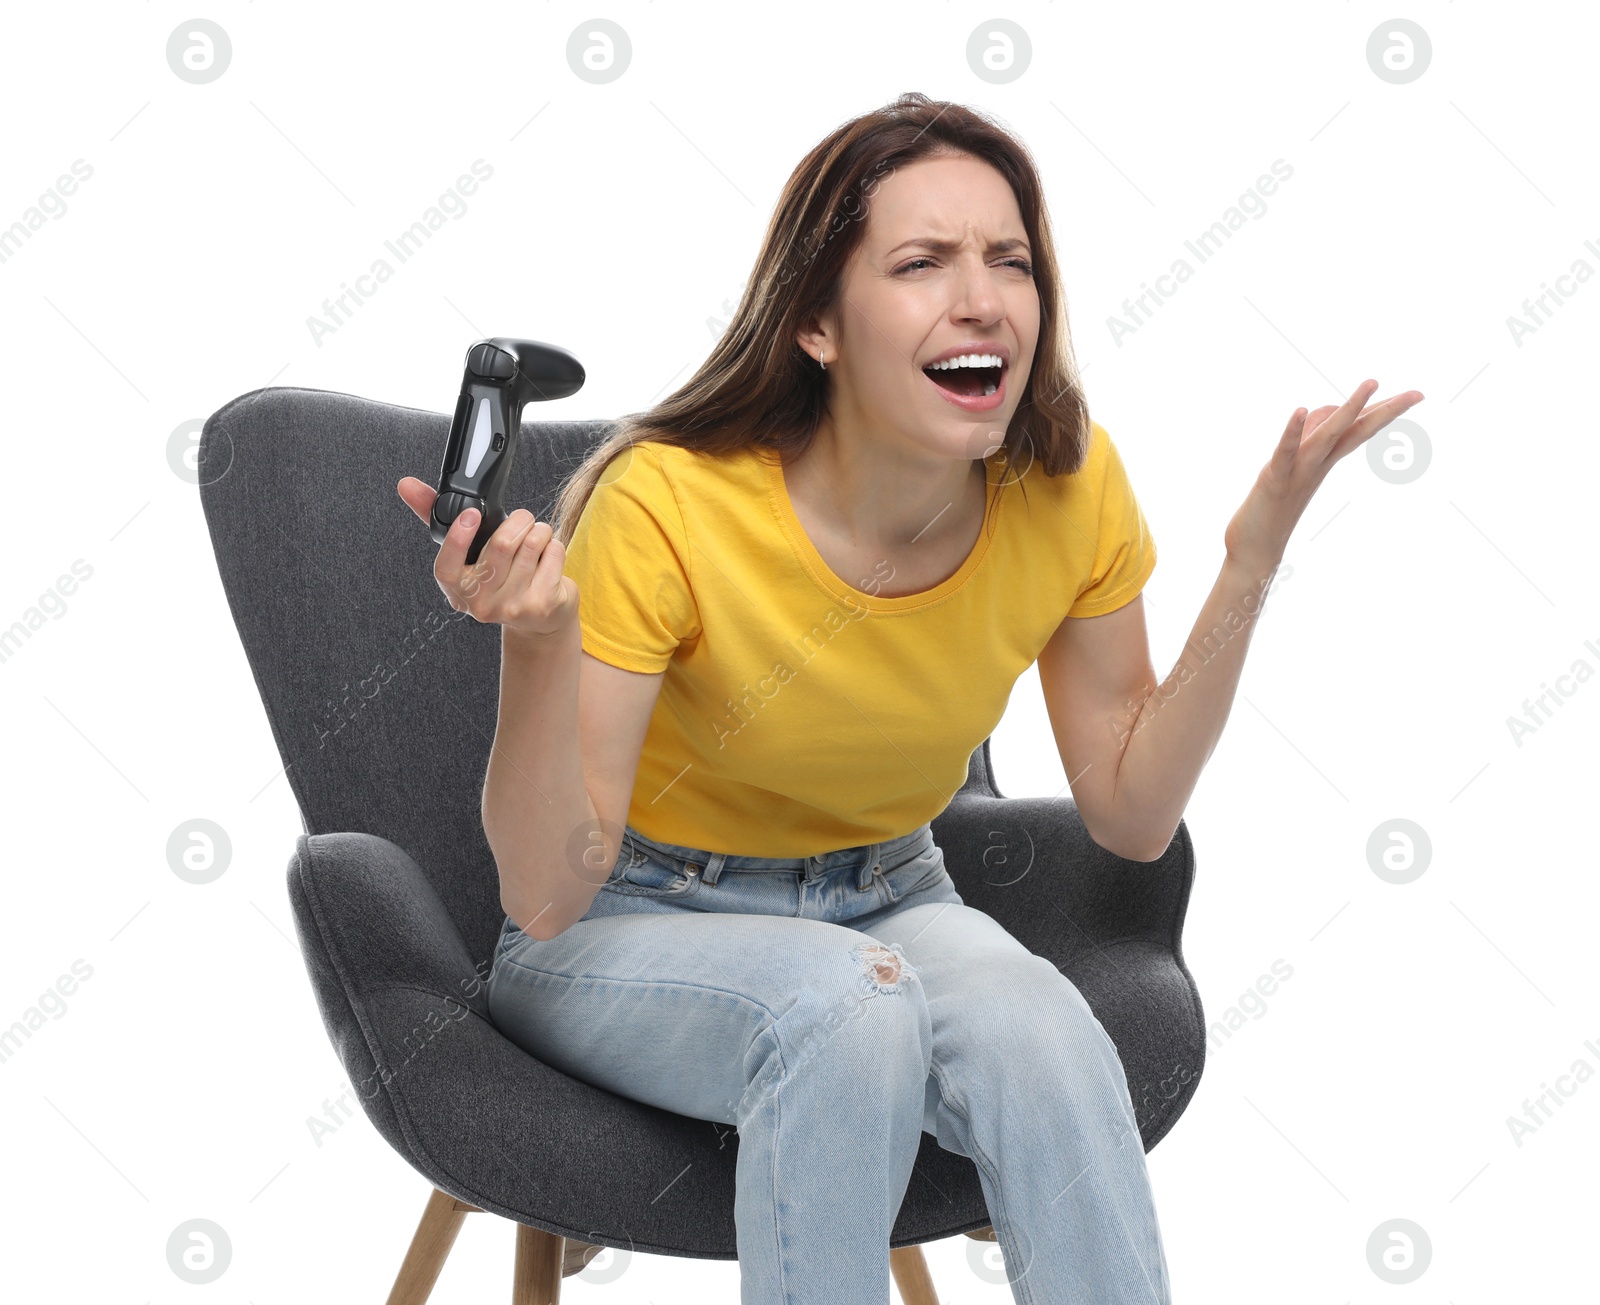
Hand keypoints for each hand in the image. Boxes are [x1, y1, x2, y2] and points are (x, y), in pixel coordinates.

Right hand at [396, 477, 577, 644]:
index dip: (458, 538)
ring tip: (537, 537)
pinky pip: (553, 553)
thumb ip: (438, 517)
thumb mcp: (469, 553)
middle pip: (501, 544)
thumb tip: (406, 484)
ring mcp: (512, 607)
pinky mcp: (543, 604)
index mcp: (456, 589)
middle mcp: (481, 604)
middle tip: (522, 519)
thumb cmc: (501, 577)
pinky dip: (554, 545)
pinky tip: (548, 557)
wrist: (540, 621)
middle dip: (518, 520)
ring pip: (531, 544)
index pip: (445, 567)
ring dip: (539, 530)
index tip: (471, 514)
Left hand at [1224, 379, 1424, 572]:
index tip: (1416, 395)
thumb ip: (1307, 437)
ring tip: (1372, 382)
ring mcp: (1299, 472)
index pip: (1359, 430)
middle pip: (1357, 432)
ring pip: (1329, 436)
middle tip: (1419, 393)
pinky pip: (1286, 451)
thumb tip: (1322, 411)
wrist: (1255, 551)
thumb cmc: (1271, 508)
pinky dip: (1293, 431)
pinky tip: (1299, 410)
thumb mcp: (1292, 463)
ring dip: (1349, 409)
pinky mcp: (1274, 478)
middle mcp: (1318, 465)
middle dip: (1387, 411)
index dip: (1385, 412)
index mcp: (1324, 461)